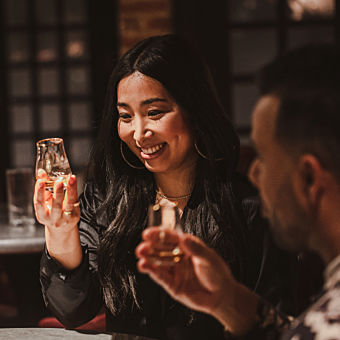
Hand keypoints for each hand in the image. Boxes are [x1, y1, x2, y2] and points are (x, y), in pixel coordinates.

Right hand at [33, 170, 79, 231]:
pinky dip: (74, 190)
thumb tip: (41, 172)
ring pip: (68, 203)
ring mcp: (65, 217)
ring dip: (70, 190)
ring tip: (70, 179)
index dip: (39, 192)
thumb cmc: (51, 211)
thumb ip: (43, 188)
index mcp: (42, 215)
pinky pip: (75, 201)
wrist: (61, 228)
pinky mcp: (74, 215)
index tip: (40, 182)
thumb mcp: (44, 202)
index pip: (39, 203)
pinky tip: (73, 181)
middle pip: (56, 205)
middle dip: (57, 192)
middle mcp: (54, 218)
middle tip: (58, 181)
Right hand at [136, 228, 258, 334]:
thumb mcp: (209, 258)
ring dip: (148, 257)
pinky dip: (151, 270)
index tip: (148, 233)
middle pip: (161, 248)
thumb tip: (183, 238)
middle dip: (150, 245)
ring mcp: (174, 270)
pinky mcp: (172, 284)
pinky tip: (143, 265)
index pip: (170, 237)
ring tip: (140, 253)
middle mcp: (177, 256)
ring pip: (158, 262)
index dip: (159, 234)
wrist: (221, 295)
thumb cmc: (217, 273)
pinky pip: (160, 276)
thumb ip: (196, 249)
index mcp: (186, 246)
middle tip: (142, 244)